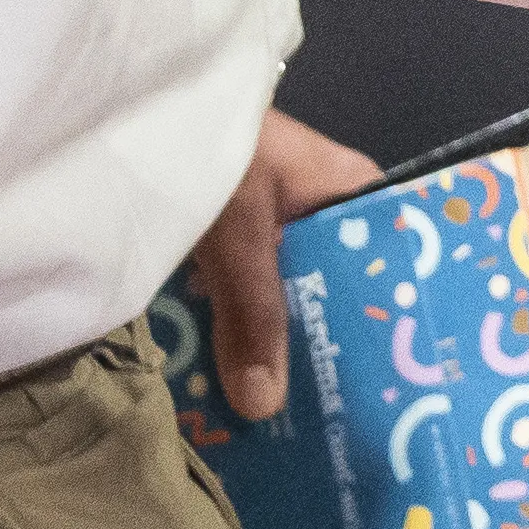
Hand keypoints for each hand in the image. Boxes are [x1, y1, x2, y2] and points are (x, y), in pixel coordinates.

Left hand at [187, 108, 382, 421]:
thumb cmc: (212, 147)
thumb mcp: (237, 232)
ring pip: (290, 302)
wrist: (136, 102)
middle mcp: (327, 216)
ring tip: (280, 421)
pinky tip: (231, 382)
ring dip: (274, 350)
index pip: (392, 270)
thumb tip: (266, 409)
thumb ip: (252, 314)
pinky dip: (238, 332)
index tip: (388, 395)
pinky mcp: (236, 242)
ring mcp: (280, 231)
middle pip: (338, 296)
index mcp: (355, 197)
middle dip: (324, 355)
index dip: (390, 331)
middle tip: (328, 426)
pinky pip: (249, 297)